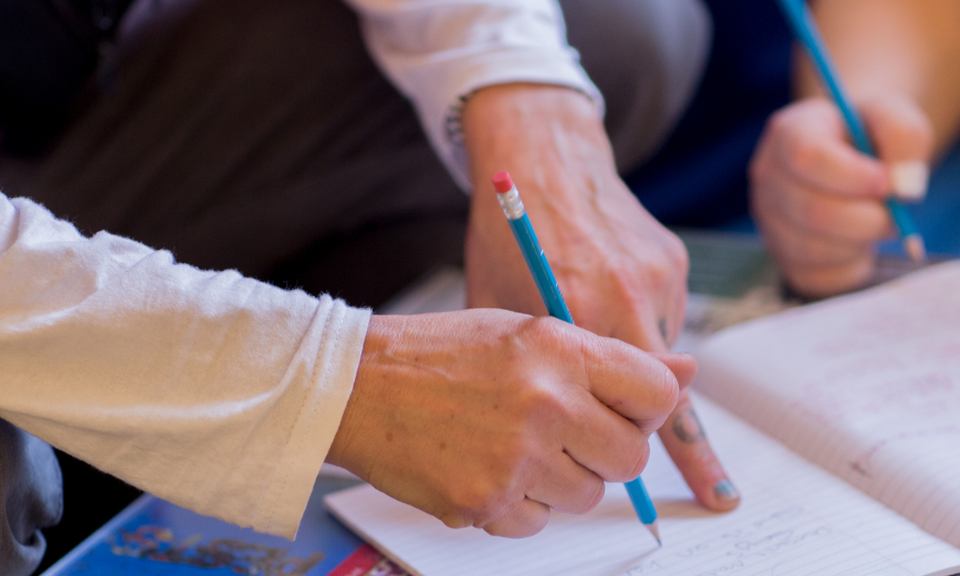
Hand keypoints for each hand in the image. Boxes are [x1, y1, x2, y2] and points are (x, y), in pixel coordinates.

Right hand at [327, 310, 694, 537]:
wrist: (356, 386)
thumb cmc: (438, 352)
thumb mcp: (523, 331)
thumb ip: (606, 357)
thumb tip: (685, 372)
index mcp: (560, 348)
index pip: (656, 393)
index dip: (646, 407)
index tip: (625, 410)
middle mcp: (546, 403)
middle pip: (630, 457)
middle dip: (606, 451)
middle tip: (566, 432)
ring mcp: (516, 459)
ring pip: (587, 496)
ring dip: (561, 479)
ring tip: (514, 445)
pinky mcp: (487, 503)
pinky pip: (537, 523)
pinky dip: (520, 504)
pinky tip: (485, 466)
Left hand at [461, 84, 739, 512]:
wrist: (541, 159)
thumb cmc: (506, 239)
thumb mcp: (499, 309)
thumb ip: (536, 369)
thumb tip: (567, 422)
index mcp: (579, 313)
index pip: (635, 404)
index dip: (659, 446)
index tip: (708, 491)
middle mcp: (629, 295)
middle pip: (669, 388)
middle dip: (675, 430)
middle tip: (711, 487)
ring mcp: (659, 275)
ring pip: (662, 348)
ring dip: (638, 359)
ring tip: (594, 326)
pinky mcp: (673, 258)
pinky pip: (665, 312)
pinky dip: (642, 320)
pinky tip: (606, 294)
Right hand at [750, 96, 933, 297]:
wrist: (855, 153)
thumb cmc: (870, 133)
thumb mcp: (894, 116)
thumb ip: (905, 138)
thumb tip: (903, 188)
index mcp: (790, 133)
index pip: (807, 157)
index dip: (852, 176)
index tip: (888, 183)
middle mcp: (768, 177)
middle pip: (810, 211)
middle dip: (866, 219)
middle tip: (895, 213)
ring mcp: (769, 219)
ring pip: (811, 249)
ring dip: (859, 244)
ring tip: (877, 224)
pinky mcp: (782, 254)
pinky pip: (814, 277)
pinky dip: (849, 267)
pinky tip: (860, 245)